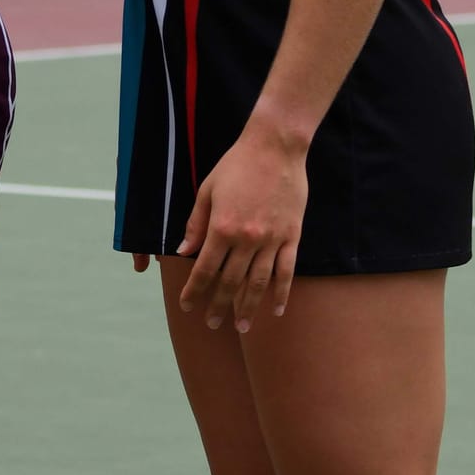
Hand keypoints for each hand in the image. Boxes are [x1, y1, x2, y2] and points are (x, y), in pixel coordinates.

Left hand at [176, 120, 310, 330]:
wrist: (275, 148)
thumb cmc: (236, 165)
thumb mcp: (207, 191)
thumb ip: (195, 225)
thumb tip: (182, 253)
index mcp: (221, 228)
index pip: (205, 269)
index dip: (195, 291)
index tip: (188, 306)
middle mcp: (246, 239)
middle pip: (230, 282)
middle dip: (219, 306)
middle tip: (212, 324)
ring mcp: (272, 240)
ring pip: (258, 283)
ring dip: (248, 307)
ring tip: (241, 327)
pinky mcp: (292, 237)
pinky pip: (286, 272)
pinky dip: (281, 293)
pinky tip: (276, 311)